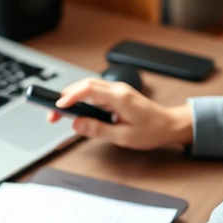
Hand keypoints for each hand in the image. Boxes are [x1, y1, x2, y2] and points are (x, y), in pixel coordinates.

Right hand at [47, 78, 192, 150]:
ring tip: (59, 113)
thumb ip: (98, 130)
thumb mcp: (124, 137)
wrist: (169, 125)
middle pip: (84, 84)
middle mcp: (117, 89)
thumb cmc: (152, 130)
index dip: (71, 96)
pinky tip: (75, 110)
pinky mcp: (116, 94)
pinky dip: (81, 99)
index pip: (89, 89)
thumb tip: (77, 124)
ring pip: (88, 86)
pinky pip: (94, 92)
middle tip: (52, 114)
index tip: (57, 106)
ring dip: (72, 97)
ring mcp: (117, 90)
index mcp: (120, 97)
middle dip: (65, 97)